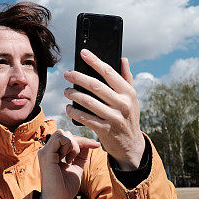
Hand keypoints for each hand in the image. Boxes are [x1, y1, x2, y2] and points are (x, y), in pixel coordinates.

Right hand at [38, 130, 100, 198]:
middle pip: (66, 133)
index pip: (68, 138)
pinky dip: (69, 145)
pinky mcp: (46, 154)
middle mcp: (48, 150)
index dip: (83, 140)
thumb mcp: (77, 168)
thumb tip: (89, 144)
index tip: (96, 145)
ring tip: (71, 159)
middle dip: (78, 142)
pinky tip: (68, 159)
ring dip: (73, 144)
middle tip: (75, 159)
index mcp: (53, 153)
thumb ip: (81, 156)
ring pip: (63, 132)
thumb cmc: (65, 188)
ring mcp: (45, 151)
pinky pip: (60, 137)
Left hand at [64, 49, 144, 170]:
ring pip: (88, 101)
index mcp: (128, 93)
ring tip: (66, 91)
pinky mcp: (105, 130)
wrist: (131, 145)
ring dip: (74, 94)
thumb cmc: (129, 117)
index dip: (95, 61)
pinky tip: (69, 107)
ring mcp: (114, 118)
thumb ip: (127, 78)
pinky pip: (85, 118)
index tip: (83, 53)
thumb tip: (123, 58)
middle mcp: (123, 104)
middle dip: (78, 77)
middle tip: (67, 74)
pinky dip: (74, 112)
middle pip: (95, 85)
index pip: (109, 72)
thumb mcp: (132, 98)